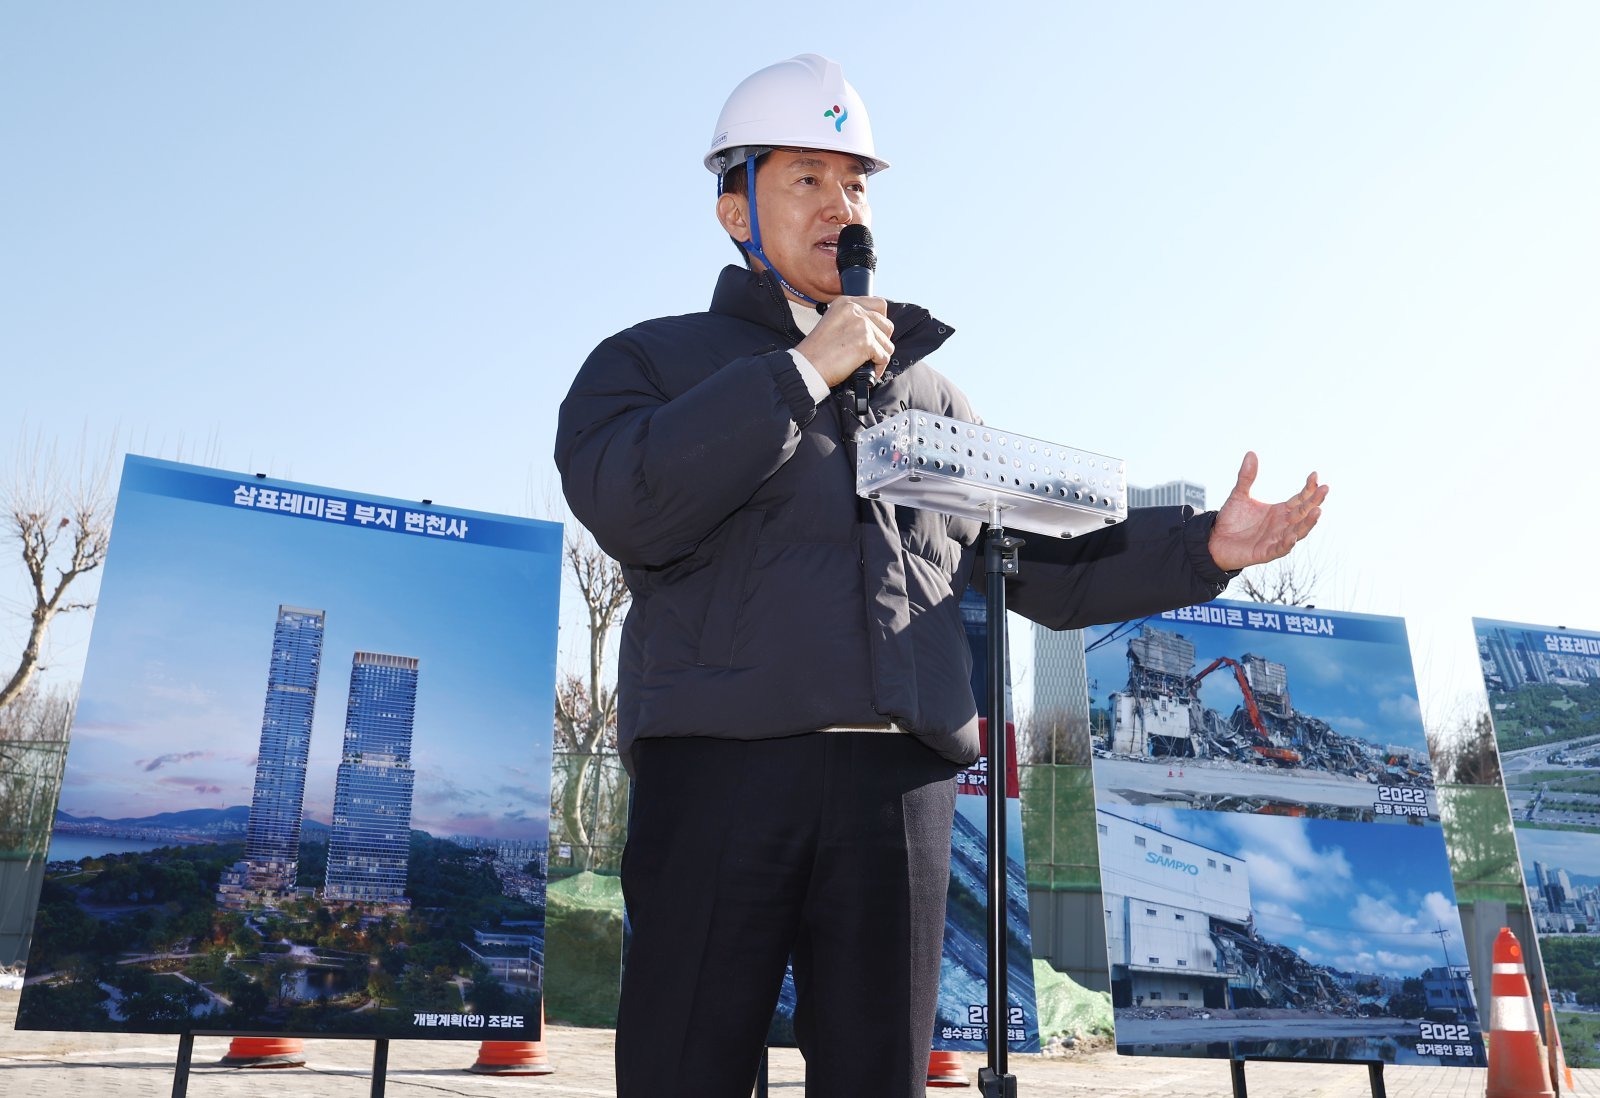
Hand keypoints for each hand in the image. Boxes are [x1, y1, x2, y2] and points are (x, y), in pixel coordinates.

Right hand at [795, 296, 894, 386]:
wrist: (808, 365)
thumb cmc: (817, 351)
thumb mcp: (833, 322)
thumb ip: (853, 319)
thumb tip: (875, 329)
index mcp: (846, 302)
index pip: (879, 305)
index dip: (880, 322)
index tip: (875, 334)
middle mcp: (855, 310)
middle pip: (887, 325)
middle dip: (882, 342)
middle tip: (872, 352)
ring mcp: (862, 325)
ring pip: (887, 343)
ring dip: (880, 356)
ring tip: (868, 363)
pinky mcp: (866, 343)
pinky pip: (884, 357)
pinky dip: (878, 368)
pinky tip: (868, 370)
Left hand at [1207, 452, 1327, 571]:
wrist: (1214, 540)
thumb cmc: (1231, 520)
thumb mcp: (1239, 495)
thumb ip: (1246, 477)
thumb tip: (1251, 453)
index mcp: (1279, 511)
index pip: (1300, 499)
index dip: (1309, 488)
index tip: (1315, 475)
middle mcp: (1282, 525)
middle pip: (1303, 513)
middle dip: (1315, 501)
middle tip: (1325, 488)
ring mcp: (1276, 539)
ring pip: (1298, 531)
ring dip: (1308, 522)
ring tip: (1318, 511)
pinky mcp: (1265, 552)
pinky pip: (1280, 549)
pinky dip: (1287, 543)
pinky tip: (1292, 536)